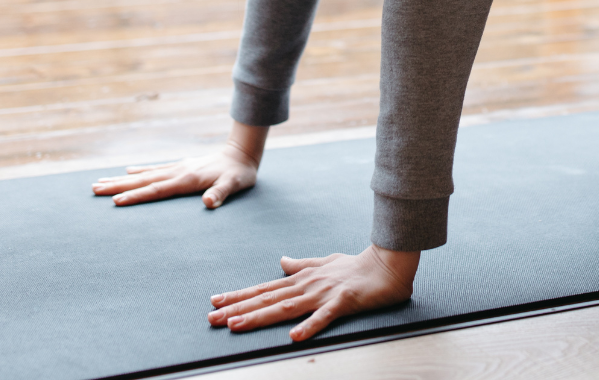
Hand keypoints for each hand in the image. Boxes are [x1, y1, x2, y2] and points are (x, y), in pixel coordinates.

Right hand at [91, 122, 267, 208]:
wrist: (243, 153)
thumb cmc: (239, 173)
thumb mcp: (235, 185)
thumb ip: (221, 194)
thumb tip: (208, 203)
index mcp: (187, 179)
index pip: (157, 190)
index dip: (137, 196)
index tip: (115, 201)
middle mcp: (178, 171)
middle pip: (143, 180)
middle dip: (118, 185)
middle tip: (93, 189)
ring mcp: (178, 167)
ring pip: (144, 174)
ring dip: (122, 178)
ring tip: (100, 181)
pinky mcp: (181, 166)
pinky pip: (155, 168)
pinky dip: (140, 170)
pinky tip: (128, 170)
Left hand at [207, 246, 420, 340]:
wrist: (388, 263)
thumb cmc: (356, 266)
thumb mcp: (324, 263)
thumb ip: (301, 265)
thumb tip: (281, 261)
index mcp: (303, 278)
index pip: (266, 288)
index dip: (240, 296)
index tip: (215, 301)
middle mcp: (308, 285)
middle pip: (268, 298)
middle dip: (238, 308)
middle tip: (211, 318)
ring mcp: (324, 293)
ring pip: (286, 307)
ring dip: (260, 316)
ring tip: (235, 325)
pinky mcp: (343, 302)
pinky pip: (324, 316)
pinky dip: (309, 326)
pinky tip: (294, 336)